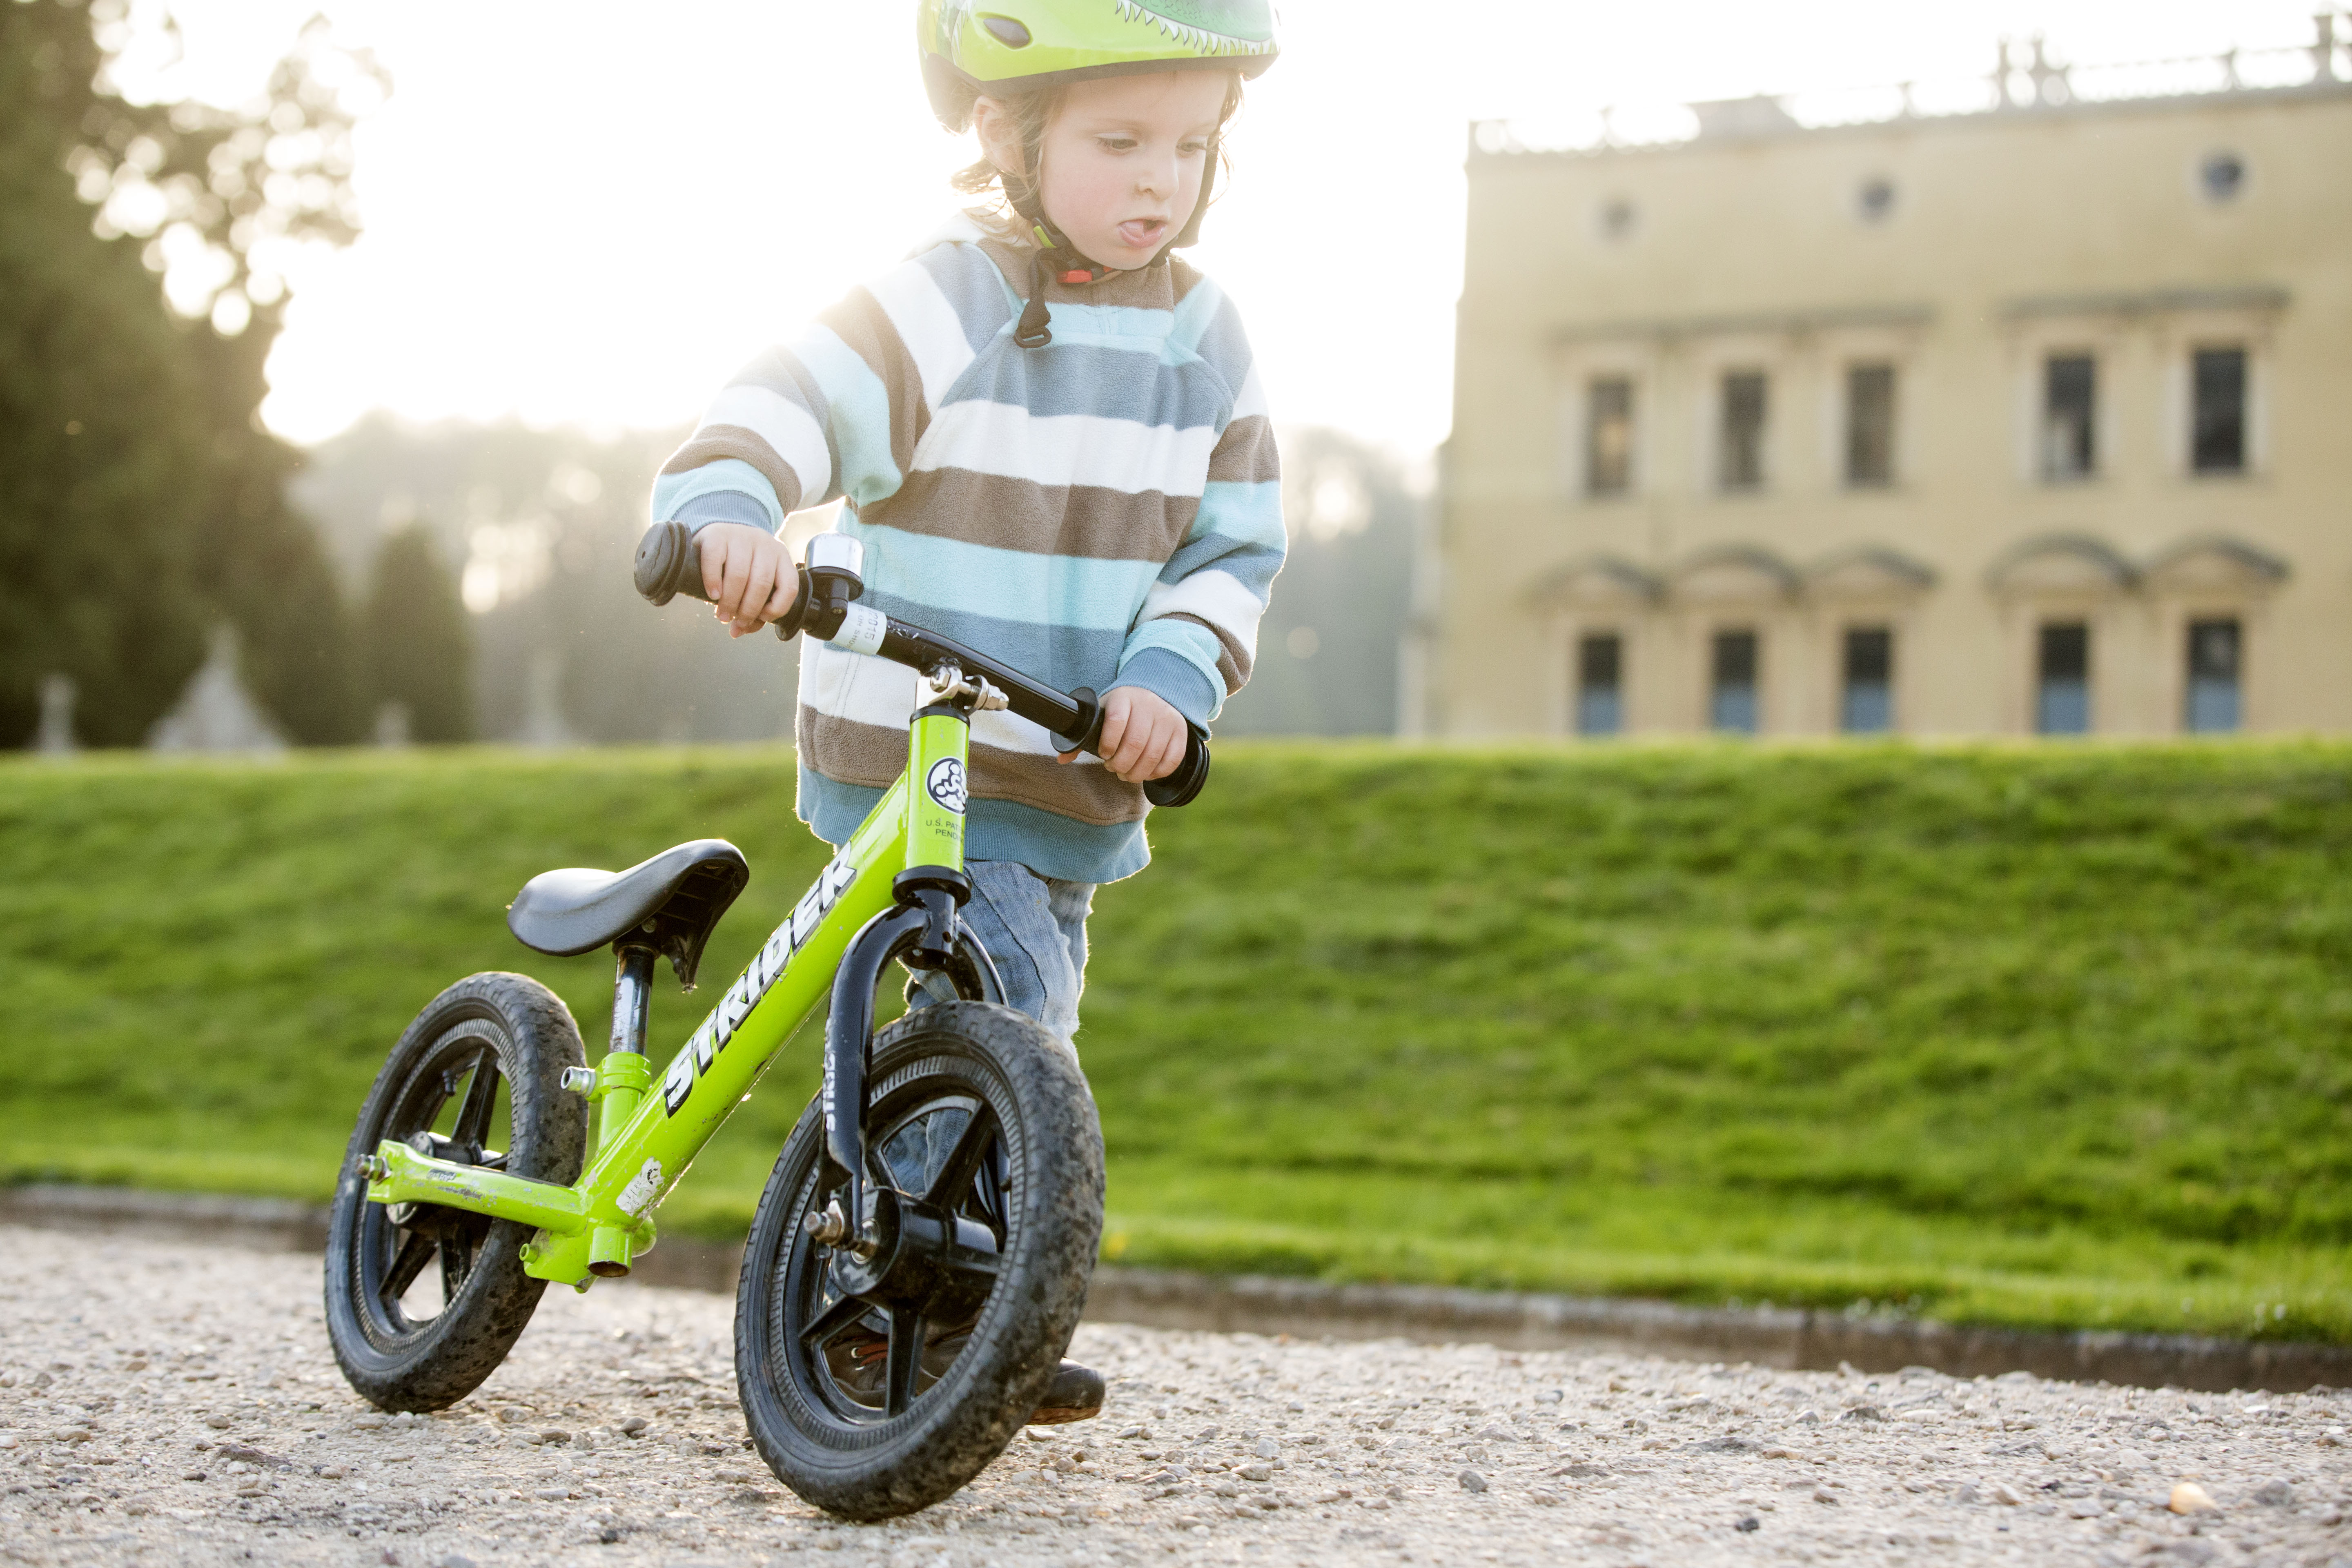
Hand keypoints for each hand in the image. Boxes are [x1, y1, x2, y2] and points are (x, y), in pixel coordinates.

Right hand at [696, 522, 797, 636]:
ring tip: (722, 614)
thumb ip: (753, 608)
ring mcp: (741, 537)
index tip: (761, 618)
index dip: (777, 608)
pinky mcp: (717, 535)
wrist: (719, 533)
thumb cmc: (738, 563)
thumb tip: (738, 631)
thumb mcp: (753, 581)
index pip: (789, 586)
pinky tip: (713, 594)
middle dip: (747, 610)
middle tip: (734, 621)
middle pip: (762, 584)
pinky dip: (713, 581)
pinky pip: (715, 560)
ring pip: (740, 574)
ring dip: (730, 601)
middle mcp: (765, 545)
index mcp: (781, 557)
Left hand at [1062, 686, 1187, 782]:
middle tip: (1114, 768)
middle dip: (1121, 764)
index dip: (1107, 744)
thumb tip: (1062, 759)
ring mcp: (1167, 717)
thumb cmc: (1121, 711)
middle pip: (1135, 743)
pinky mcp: (1181, 731)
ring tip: (1127, 774)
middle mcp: (1148, 705)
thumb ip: (1083, 738)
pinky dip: (1157, 773)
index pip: (1115, 721)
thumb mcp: (1102, 715)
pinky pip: (1172, 759)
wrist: (1151, 694)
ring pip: (1153, 754)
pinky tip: (1146, 773)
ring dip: (1137, 772)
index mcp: (1123, 697)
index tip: (1103, 754)